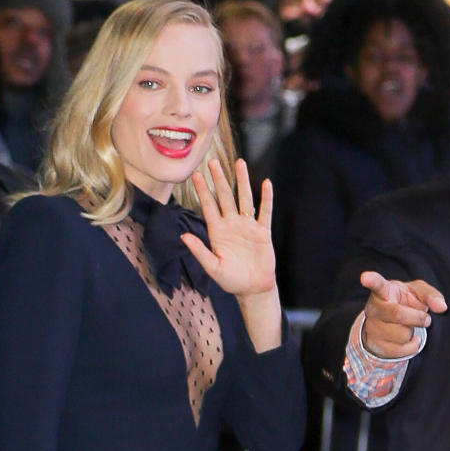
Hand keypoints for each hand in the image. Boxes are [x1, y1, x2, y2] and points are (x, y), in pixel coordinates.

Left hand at [181, 158, 275, 297]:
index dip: (202, 190)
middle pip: (225, 197)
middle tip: (212, 162)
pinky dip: (266, 198)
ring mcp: (247, 226)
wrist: (253, 289)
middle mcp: (231, 225)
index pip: (208, 206)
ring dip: (242, 181)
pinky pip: (265, 211)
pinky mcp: (262, 231)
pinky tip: (265, 183)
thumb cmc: (231, 280)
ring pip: (244, 198)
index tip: (195, 174)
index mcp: (217, 232)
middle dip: (219, 179)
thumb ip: (199, 251)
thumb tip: (183, 236)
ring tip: (239, 162)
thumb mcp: (212, 267)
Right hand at [360, 270, 446, 357]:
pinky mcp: (374, 344)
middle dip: (417, 318)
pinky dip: (411, 346)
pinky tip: (407, 339)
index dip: (372, 280)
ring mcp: (371, 327)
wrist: (388, 324)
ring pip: (401, 334)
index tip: (365, 277)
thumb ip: (431, 295)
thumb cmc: (404, 302)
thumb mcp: (418, 293)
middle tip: (425, 318)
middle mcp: (374, 308)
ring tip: (407, 327)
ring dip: (411, 332)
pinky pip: (400, 350)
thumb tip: (442, 307)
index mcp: (385, 292)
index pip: (378, 285)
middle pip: (397, 314)